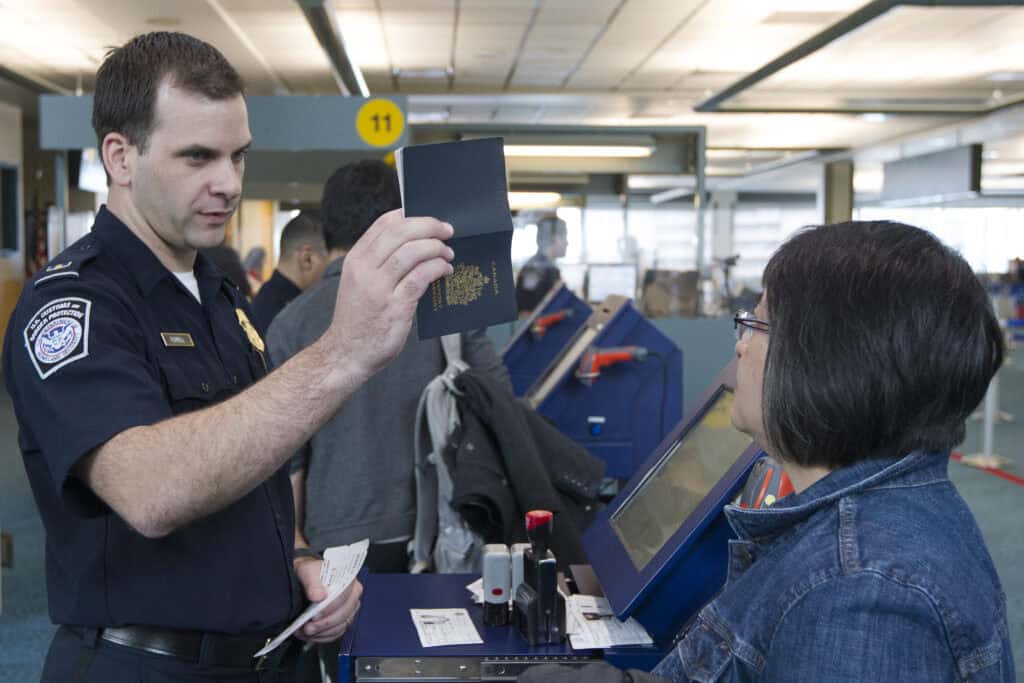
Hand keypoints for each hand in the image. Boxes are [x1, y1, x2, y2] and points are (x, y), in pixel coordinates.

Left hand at [293, 558, 362, 642]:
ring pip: (340, 627)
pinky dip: (322, 637)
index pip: (343, 597)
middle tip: (308, 628)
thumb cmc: (311, 573)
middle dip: (324, 624)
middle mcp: (352, 596)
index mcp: (348, 580)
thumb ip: (312, 582)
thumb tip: (318, 595)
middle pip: (343, 615)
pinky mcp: (342, 621)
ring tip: (304, 632)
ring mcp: (349, 610)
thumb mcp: (308, 572)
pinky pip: (336, 634)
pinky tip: (311, 635)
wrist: (308, 579)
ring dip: (321, 633)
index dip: (329, 608)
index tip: (314, 615)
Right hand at [324, 208, 453, 379]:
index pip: (384, 224)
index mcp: (355, 260)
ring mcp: (379, 288)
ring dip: (436, 247)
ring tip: (448, 252)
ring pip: (412, 252)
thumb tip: (415, 243)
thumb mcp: (359, 283)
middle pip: (401, 232)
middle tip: (447, 230)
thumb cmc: (358, 319)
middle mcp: (364, 270)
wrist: (346, 354)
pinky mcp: (396, 307)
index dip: (410, 215)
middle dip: (429, 226)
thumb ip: (379, 263)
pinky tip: (446, 270)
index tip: (428, 218)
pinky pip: (421, 277)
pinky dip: (437, 268)